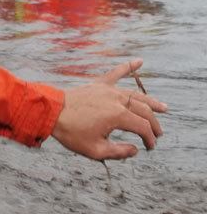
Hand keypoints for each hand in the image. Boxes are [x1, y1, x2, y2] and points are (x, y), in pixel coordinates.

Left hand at [52, 60, 166, 160]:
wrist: (50, 112)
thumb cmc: (70, 132)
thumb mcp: (95, 150)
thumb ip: (119, 152)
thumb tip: (135, 150)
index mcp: (118, 116)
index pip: (142, 127)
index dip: (149, 138)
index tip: (149, 147)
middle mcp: (116, 100)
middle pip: (143, 110)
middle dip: (153, 123)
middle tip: (158, 133)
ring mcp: (107, 90)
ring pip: (135, 94)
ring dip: (150, 102)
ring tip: (163, 108)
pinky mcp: (98, 85)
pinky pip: (115, 73)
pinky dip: (128, 67)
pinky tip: (139, 60)